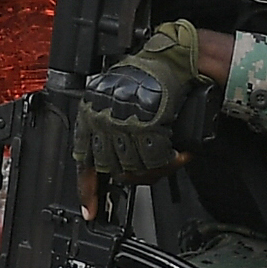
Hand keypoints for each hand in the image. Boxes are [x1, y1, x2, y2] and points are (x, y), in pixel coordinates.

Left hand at [75, 20, 201, 180]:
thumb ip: (113, 127)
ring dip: (158, 169)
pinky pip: (158, 160)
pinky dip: (172, 162)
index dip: (88, 190)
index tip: (91, 210)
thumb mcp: (118, 100)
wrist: (172, 58)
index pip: (84, 162)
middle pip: (114, 170)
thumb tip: (119, 160)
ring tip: (173, 159)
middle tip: (156, 168)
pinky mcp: (147, 126)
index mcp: (90, 115)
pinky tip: (182, 154)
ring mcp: (123, 124)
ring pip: (136, 168)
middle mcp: (102, 120)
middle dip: (136, 175)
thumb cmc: (149, 73)